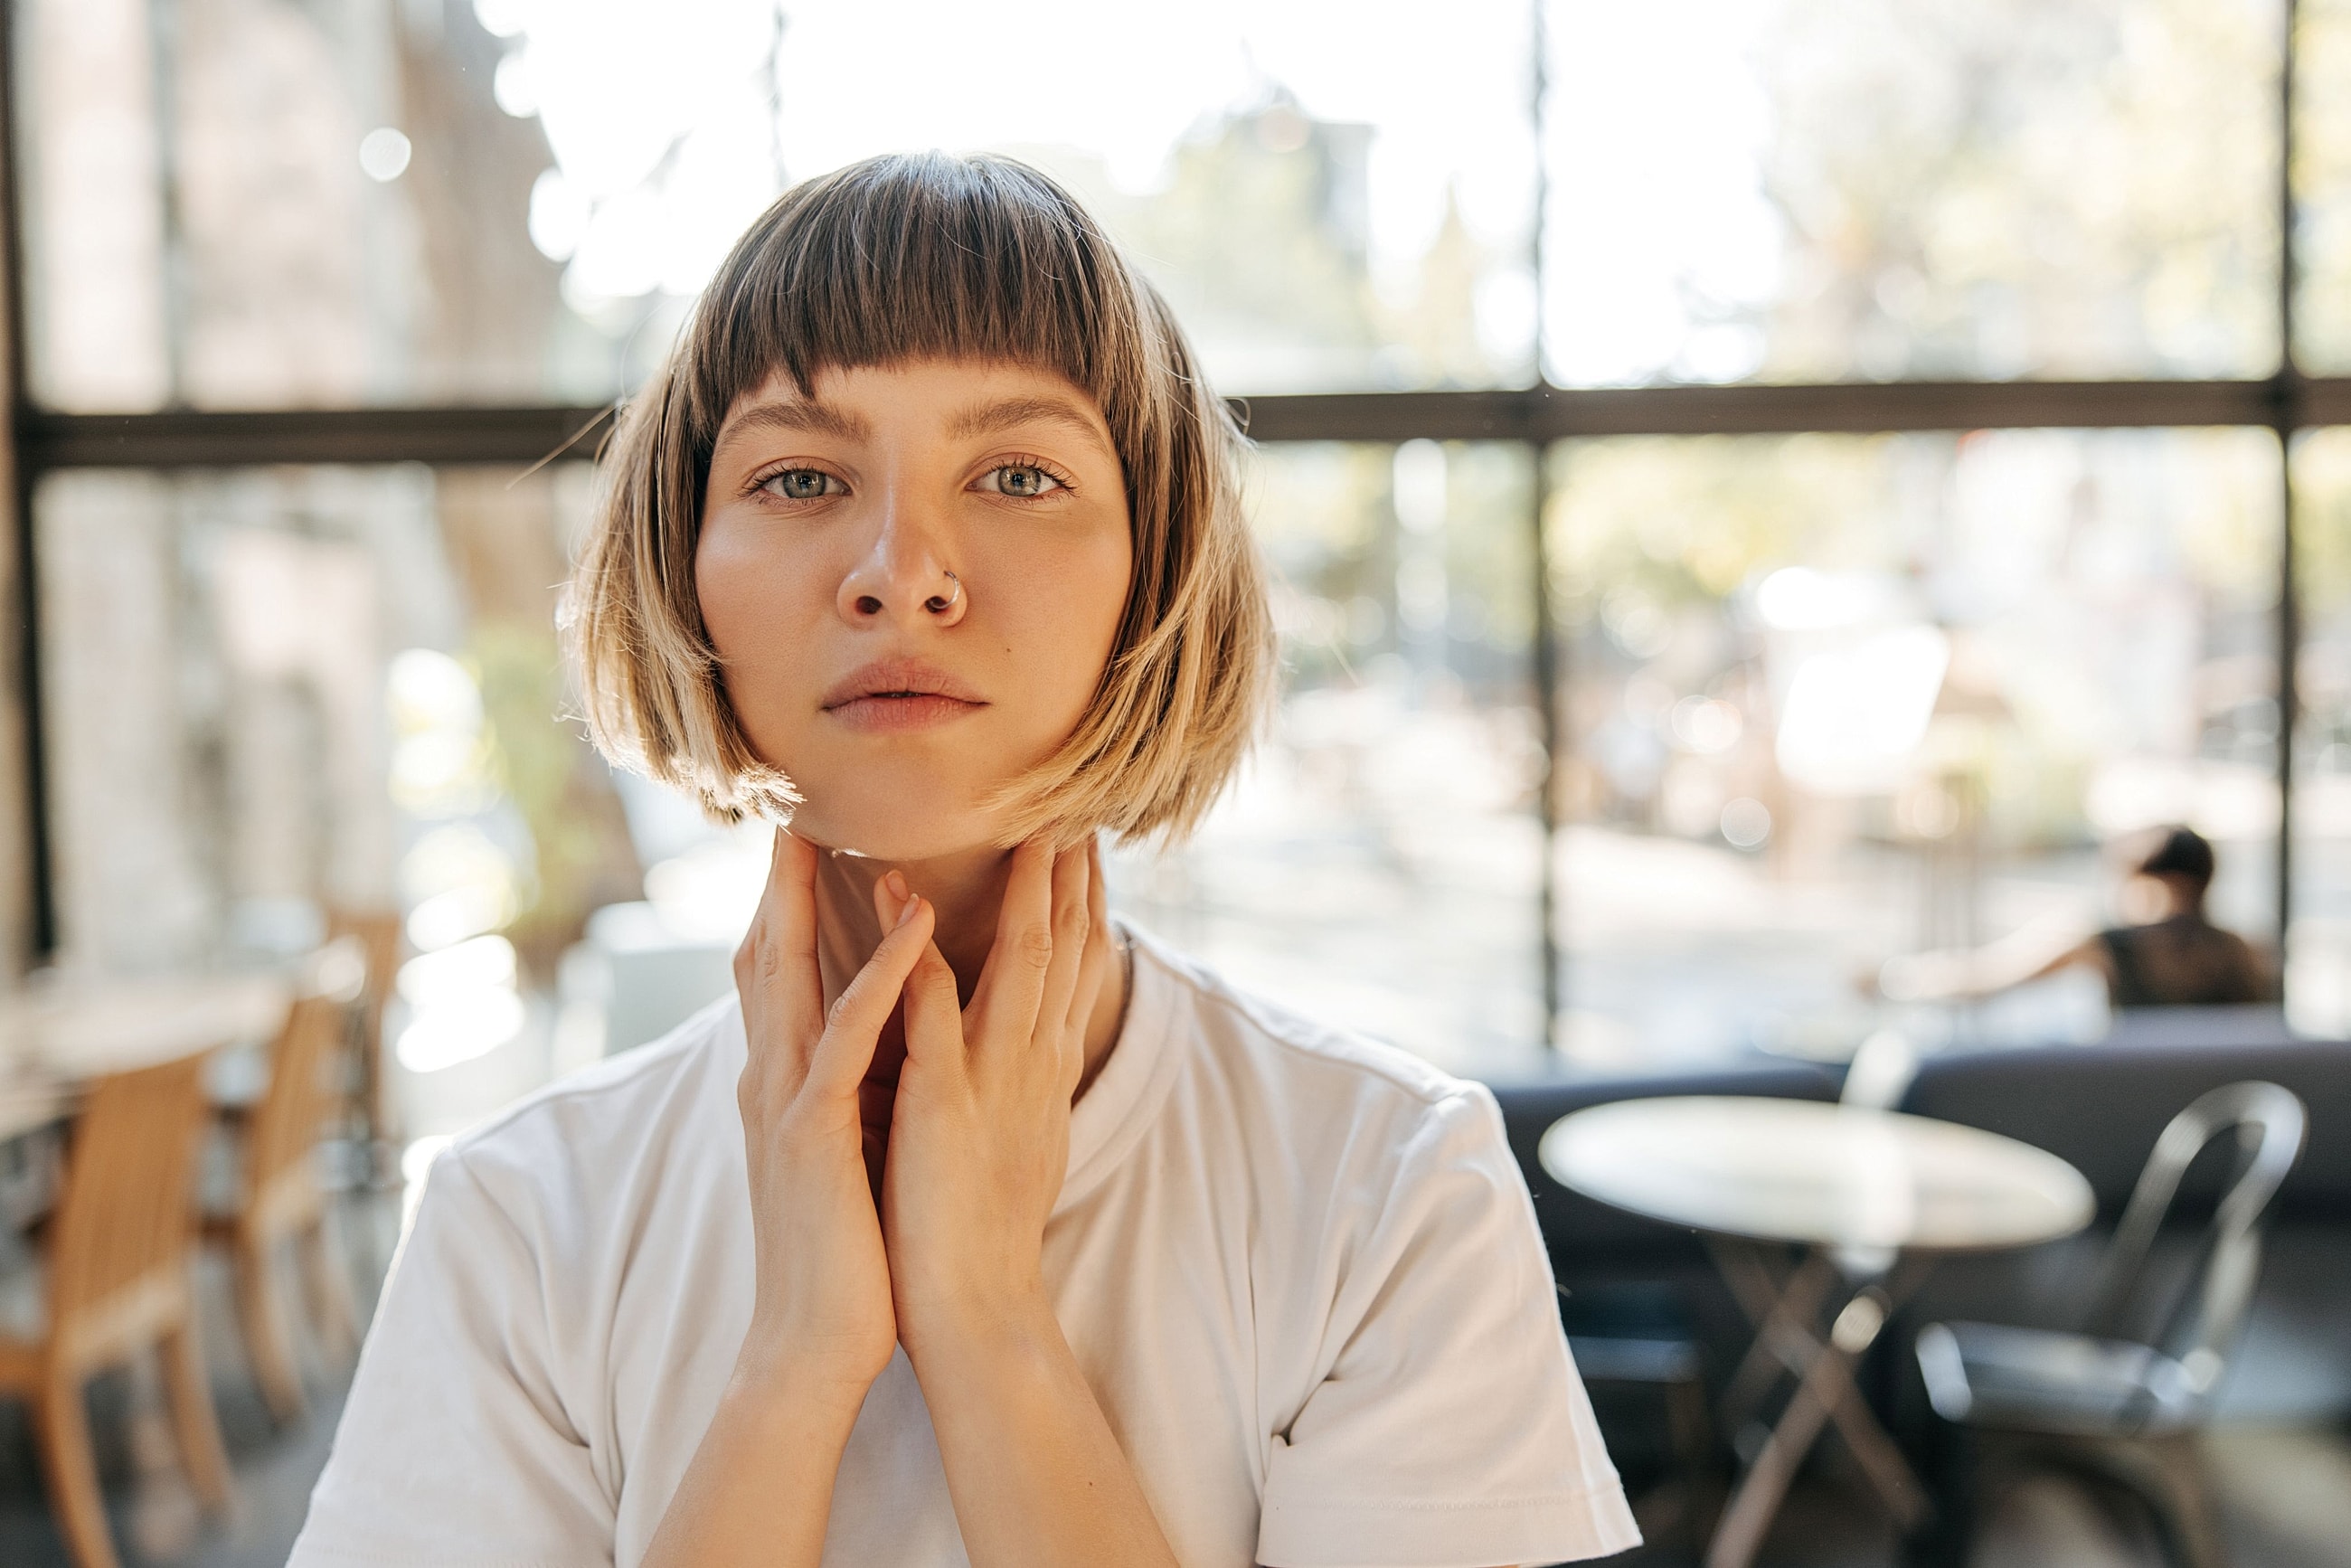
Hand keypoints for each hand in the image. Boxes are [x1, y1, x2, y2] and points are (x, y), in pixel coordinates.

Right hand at [731, 828, 936, 1399]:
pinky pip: (851, 1035)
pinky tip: (911, 921)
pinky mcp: (818, 1130)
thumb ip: (834, 1089)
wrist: (815, 1341)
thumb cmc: (841, 1248)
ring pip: (793, 976)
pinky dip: (879, 972)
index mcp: (783, 1082)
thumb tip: (851, 1046)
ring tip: (827, 827)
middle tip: (787, 800)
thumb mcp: (835, 1148)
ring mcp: (790, 1101)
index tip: (797, 834)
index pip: (774, 973)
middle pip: (764, 955)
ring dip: (807, 899)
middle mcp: (774, 1079)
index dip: (779, 902)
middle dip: (774, 878)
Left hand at [872, 838, 1113, 1357]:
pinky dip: (916, 960)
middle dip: (1071, 878)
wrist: (972, 1313)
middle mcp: (1028, 1066)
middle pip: (1062, 952)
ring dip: (1027, 896)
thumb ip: (1007, 1075)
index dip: (1075, 901)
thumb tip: (1010, 1033)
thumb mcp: (1000, 1133)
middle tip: (1078, 808)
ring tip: (1029, 831)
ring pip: (1020, 969)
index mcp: (1037, 1070)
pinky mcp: (941, 1108)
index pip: (1066, 967)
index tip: (1078, 840)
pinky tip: (903, 908)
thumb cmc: (970, 1228)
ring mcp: (990, 1083)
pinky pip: (931, 1021)